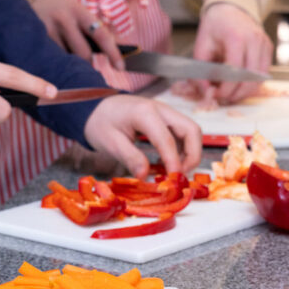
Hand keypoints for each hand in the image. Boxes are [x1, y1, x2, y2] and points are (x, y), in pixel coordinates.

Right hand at [31, 0, 124, 69]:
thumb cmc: (63, 9)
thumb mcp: (78, 12)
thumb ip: (91, 29)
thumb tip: (111, 55)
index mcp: (80, 12)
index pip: (101, 35)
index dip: (113, 53)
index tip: (121, 68)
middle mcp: (65, 20)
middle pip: (83, 53)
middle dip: (89, 65)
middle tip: (89, 70)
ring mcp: (50, 30)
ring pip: (67, 59)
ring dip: (71, 65)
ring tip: (69, 62)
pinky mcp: (38, 39)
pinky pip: (54, 59)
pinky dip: (59, 62)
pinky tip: (57, 58)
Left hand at [84, 95, 201, 177]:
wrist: (95, 108)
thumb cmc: (101, 123)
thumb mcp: (110, 143)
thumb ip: (130, 158)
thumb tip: (144, 176)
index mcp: (145, 113)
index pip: (167, 139)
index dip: (174, 161)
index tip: (173, 180)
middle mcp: (161, 109)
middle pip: (191, 130)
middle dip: (192, 155)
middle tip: (179, 175)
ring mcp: (166, 113)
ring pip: (191, 132)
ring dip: (189, 153)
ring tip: (172, 172)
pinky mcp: (166, 120)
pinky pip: (182, 134)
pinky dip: (182, 150)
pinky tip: (167, 163)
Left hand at [193, 3, 272, 102]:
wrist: (231, 9)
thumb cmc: (215, 26)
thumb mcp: (201, 46)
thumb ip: (201, 70)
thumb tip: (206, 92)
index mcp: (237, 37)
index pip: (236, 71)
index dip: (226, 88)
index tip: (215, 94)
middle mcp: (255, 40)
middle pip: (251, 78)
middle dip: (236, 94)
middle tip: (223, 98)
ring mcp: (264, 44)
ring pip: (260, 79)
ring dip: (245, 92)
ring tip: (230, 94)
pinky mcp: (268, 50)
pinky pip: (262, 74)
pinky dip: (251, 84)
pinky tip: (238, 85)